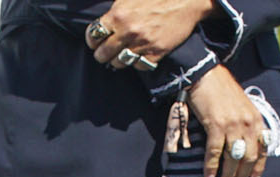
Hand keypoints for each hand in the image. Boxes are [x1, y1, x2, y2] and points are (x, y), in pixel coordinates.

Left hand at [88, 0, 212, 67]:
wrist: (186, 0)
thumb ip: (115, 8)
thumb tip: (104, 19)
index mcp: (118, 15)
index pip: (93, 35)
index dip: (92, 40)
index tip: (95, 42)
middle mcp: (128, 31)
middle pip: (103, 54)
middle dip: (102, 54)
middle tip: (105, 52)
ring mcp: (142, 44)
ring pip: (119, 62)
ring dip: (118, 60)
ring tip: (121, 55)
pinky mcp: (156, 52)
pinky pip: (139, 66)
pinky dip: (137, 62)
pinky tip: (138, 55)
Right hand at [186, 66, 266, 176]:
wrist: (206, 75)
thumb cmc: (221, 90)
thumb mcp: (242, 106)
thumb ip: (246, 123)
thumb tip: (243, 144)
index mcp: (256, 119)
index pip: (263, 148)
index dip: (259, 167)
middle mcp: (248, 123)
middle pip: (249, 157)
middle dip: (243, 175)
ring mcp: (233, 125)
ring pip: (234, 158)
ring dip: (229, 175)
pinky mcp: (216, 125)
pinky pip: (215, 152)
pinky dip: (212, 166)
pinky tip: (210, 176)